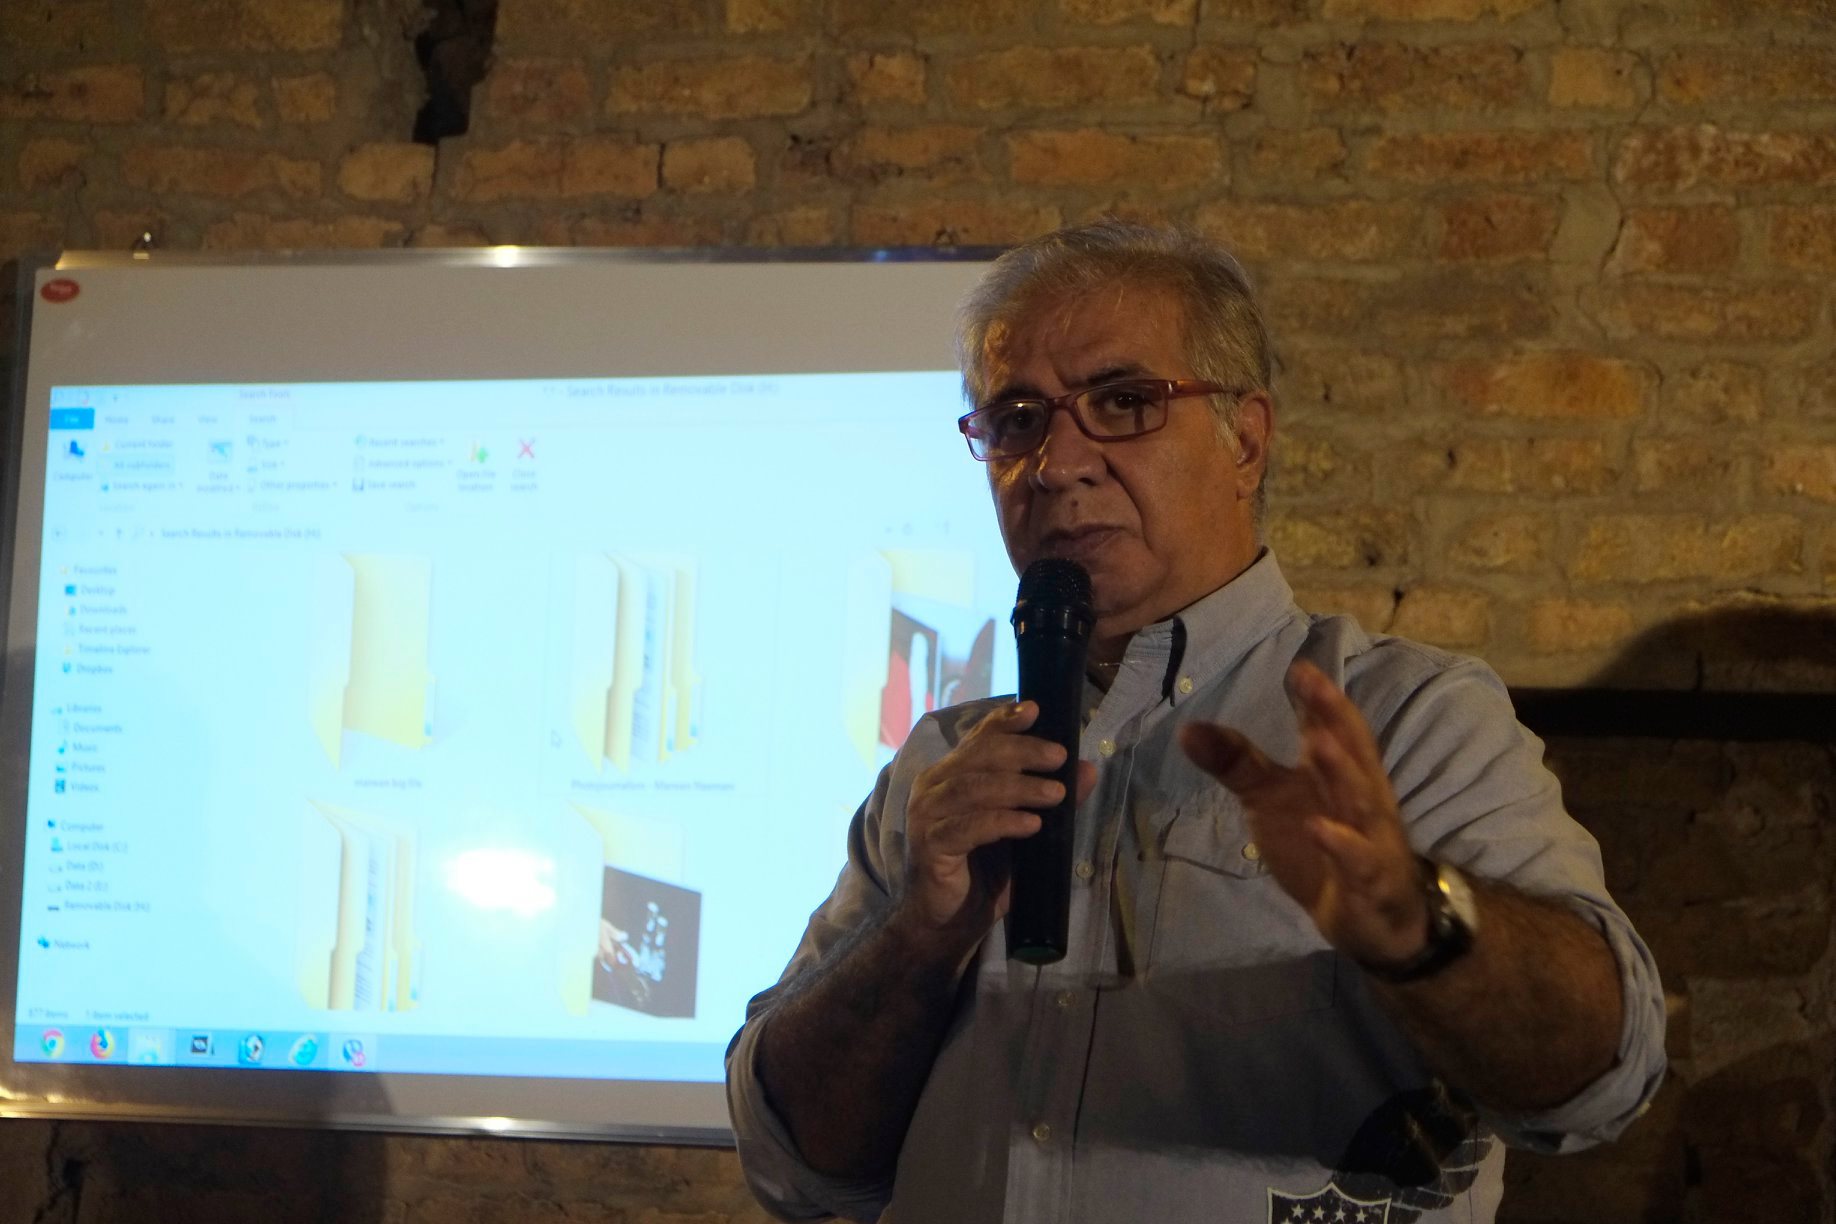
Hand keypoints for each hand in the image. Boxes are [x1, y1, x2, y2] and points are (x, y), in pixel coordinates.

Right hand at [900, 701, 1098, 940]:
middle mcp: (933, 787)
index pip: (978, 738)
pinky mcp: (930, 846)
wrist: (948, 921)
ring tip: (1055, 794)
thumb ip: (1049, 798)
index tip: (1035, 710)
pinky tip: (1030, 824)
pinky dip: (1002, 822)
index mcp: (951, 775)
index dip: (1004, 720)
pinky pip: (968, 827)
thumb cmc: (983, 872)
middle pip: (978, 756)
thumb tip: (1088, 770)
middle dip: (1022, 751)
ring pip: (974, 788)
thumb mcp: (1023, 830)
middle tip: (1060, 757)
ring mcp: (927, 816)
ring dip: (1018, 787)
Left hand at [1178, 661, 1428, 968]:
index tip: (1299, 667)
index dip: (1318, 698)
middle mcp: (1361, 797)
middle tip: (1313, 684)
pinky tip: (1318, 828)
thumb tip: (1187, 729)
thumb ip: (1237, 764)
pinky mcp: (1370, 880)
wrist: (1373, 919)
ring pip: (1361, 799)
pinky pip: (1359, 860)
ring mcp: (1371, 838)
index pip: (1330, 727)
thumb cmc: (1324, 845)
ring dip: (1342, 770)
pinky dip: (1341, 844)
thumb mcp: (1271, 801)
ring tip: (1318, 742)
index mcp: (1339, 772)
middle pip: (1351, 751)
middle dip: (1334, 717)